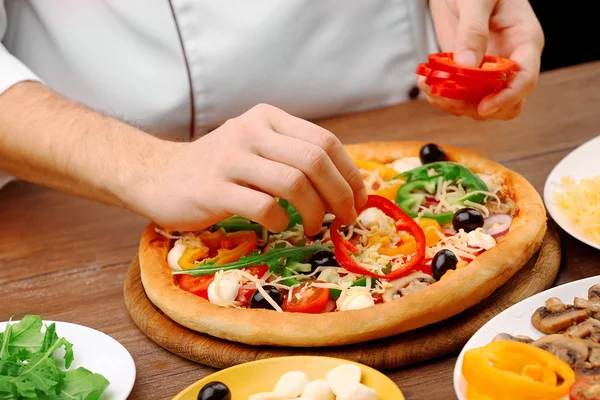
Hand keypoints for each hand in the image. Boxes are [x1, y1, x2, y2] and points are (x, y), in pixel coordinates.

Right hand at [134, 104, 366, 234]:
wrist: (160, 175)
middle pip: (315, 160)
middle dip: (341, 195)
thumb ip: (294, 156)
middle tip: (345, 219)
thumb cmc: (219, 168)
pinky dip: (281, 222)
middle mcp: (252, 131)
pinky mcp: (214, 189)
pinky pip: (264, 206)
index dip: (350, 174)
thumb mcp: (257, 147)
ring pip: (294, 183)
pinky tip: (280, 227)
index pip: (325, 141)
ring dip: (314, 211)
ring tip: (313, 227)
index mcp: (269, 118)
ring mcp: (231, 158)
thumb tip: (346, 186)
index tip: (359, 201)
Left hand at [424, 0, 543, 119]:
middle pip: (505, 103)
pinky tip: (425, 82)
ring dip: (452, 103)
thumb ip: (473, 30)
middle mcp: (509, 60)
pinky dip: (441, 96)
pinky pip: (459, 95)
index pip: (525, 79)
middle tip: (447, 94)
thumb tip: (468, 66)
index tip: (484, 106)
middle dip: (476, 106)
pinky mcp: (465, 71)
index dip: (507, 97)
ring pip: (479, 104)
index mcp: (524, 41)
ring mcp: (487, 69)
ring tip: (428, 85)